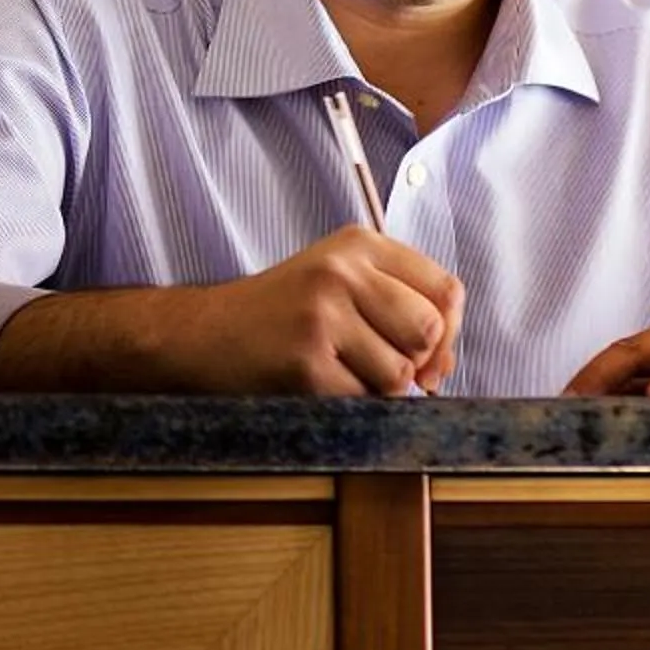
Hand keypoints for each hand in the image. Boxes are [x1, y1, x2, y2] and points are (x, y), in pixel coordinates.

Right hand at [173, 226, 466, 396]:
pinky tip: (317, 384)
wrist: (202, 335)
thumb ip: (398, 306)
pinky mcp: (306, 362)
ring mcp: (321, 314)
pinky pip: (364, 401)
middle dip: (415, 361)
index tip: (422, 349)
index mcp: (357, 244)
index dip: (448, 329)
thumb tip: (445, 366)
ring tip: (338, 371)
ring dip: (377, 388)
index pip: (446, 288)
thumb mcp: (337, 283)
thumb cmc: (279, 314)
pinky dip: (349, 405)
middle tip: (379, 366)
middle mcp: (340, 270)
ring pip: (400, 373)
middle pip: (429, 329)